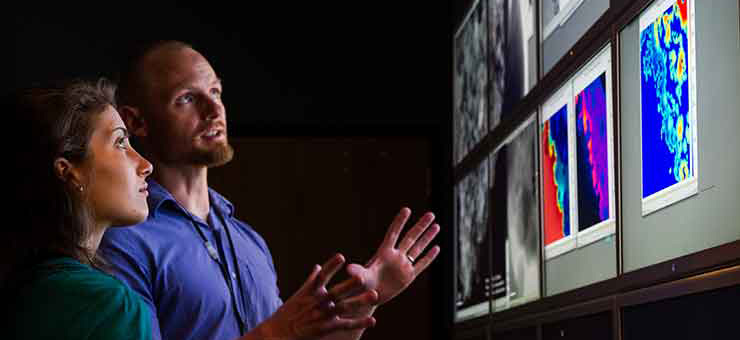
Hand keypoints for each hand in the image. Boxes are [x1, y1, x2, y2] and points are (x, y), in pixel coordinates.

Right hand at [251, 254, 378, 339]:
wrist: (280, 332)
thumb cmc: (289, 312)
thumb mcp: (299, 294)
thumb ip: (311, 280)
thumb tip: (317, 266)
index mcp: (312, 292)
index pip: (322, 276)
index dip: (331, 266)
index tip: (341, 256)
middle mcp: (319, 303)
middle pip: (337, 292)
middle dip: (349, 285)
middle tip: (363, 278)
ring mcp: (324, 315)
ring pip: (345, 307)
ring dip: (360, 301)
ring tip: (375, 295)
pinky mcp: (327, 328)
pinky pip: (346, 325)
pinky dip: (359, 322)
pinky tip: (372, 320)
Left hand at [346, 208, 440, 305]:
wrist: (370, 296)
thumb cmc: (362, 285)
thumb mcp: (361, 278)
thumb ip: (358, 272)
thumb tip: (349, 269)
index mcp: (384, 253)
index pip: (394, 233)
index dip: (400, 222)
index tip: (407, 209)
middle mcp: (395, 256)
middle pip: (410, 237)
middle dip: (421, 226)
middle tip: (431, 214)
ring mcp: (403, 265)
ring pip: (418, 248)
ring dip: (427, 237)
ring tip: (436, 225)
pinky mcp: (409, 276)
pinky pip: (421, 264)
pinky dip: (429, 256)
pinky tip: (436, 248)